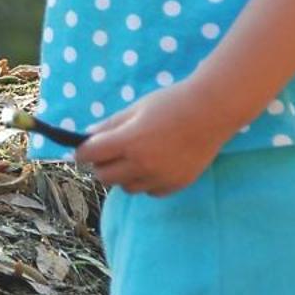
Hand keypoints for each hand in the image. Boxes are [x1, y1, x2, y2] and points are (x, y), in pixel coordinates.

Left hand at [72, 79, 235, 195]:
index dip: (83, 151)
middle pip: (105, 177)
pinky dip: (146, 181)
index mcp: (128, 142)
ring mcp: (160, 177)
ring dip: (123, 175)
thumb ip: (110, 125)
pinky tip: (154, 164)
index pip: (90, 155)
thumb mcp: (136, 109)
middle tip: (108, 153)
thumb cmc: (171, 103)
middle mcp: (142, 164)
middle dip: (101, 165)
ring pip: (127, 188)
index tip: (83, 149)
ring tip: (135, 157)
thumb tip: (88, 135)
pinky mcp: (176, 185)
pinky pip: (150, 191)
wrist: (211, 112)